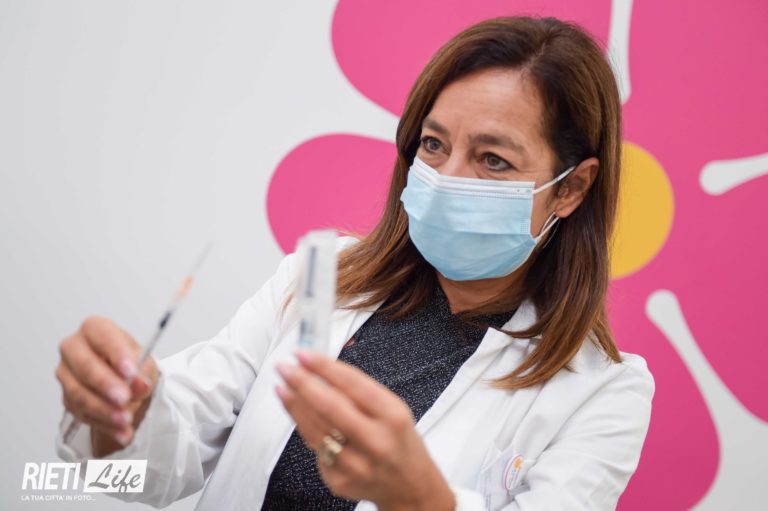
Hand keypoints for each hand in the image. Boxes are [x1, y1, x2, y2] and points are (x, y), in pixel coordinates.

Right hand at [56, 316, 158, 454]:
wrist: (126, 381)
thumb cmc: (132, 363)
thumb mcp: (145, 363)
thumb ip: (142, 372)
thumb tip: (139, 385)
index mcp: (95, 329)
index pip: (102, 337)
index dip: (116, 354)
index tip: (130, 371)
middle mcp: (74, 348)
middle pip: (84, 366)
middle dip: (105, 384)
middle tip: (124, 398)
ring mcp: (67, 374)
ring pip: (79, 394)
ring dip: (104, 410)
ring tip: (126, 420)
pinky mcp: (67, 398)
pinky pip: (83, 413)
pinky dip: (105, 424)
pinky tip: (122, 431)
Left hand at [275, 350, 454, 510]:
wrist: (409, 487)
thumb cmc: (399, 441)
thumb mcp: (393, 410)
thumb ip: (360, 392)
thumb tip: (321, 369)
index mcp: (393, 418)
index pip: (353, 385)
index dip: (324, 367)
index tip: (304, 354)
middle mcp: (375, 442)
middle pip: (330, 407)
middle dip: (302, 383)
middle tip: (285, 367)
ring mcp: (355, 464)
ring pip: (315, 428)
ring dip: (294, 404)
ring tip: (282, 385)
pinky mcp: (338, 480)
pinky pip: (314, 447)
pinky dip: (304, 426)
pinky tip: (297, 411)